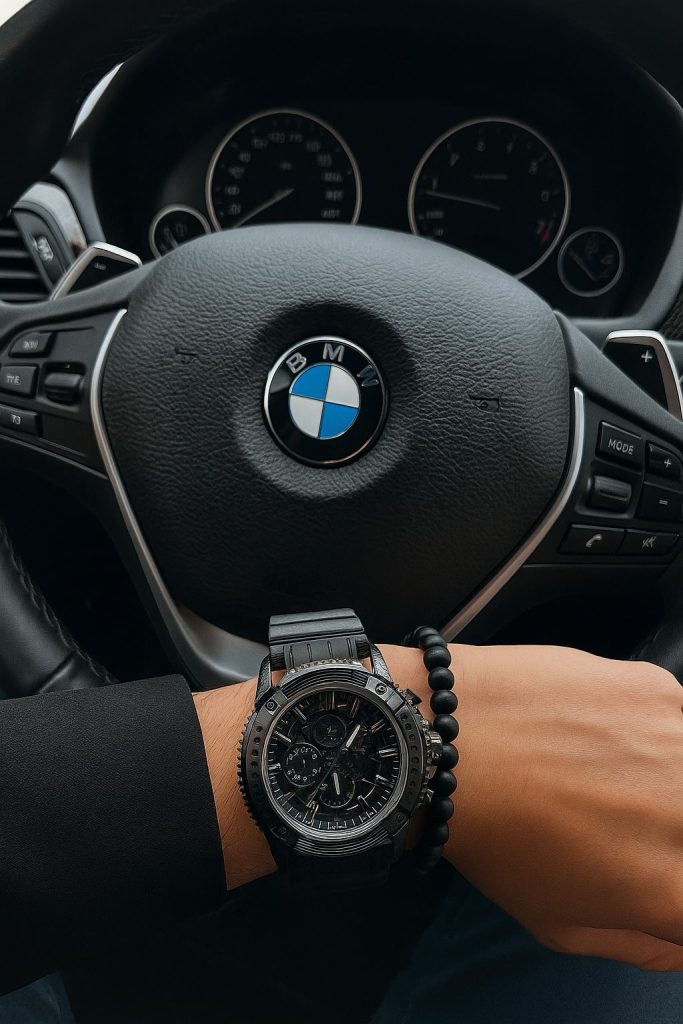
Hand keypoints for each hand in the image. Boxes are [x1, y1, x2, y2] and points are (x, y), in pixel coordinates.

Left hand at [380, 643, 682, 970]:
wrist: (448, 743)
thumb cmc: (496, 837)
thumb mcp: (563, 927)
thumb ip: (645, 944)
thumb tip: (682, 935)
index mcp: (677, 892)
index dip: (667, 875)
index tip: (647, 863)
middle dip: (665, 827)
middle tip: (618, 815)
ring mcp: (681, 746)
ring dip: (662, 775)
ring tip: (606, 771)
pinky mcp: (660, 692)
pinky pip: (671, 719)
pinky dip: (644, 728)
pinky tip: (594, 732)